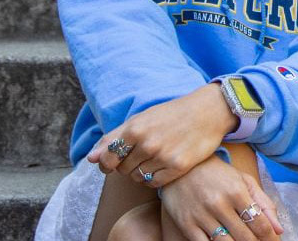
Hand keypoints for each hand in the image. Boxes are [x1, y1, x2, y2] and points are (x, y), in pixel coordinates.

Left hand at [87, 84, 236, 188]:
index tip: (112, 163)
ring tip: (153, 159)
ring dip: (140, 172)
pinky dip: (153, 179)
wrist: (207, 112)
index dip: (107, 163)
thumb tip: (90, 159)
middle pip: (122, 169)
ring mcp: (163, 156)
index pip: (107, 158)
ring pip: (137, 178)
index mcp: (134, 128)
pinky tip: (161, 167)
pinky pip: (154, 183)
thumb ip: (113, 138)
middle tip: (140, 154)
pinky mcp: (178, 167)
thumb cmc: (171, 115)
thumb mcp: (140, 119)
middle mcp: (147, 143)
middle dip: (126, 165)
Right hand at [158, 158, 283, 240]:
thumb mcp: (244, 181)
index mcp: (237, 191)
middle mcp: (219, 204)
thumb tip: (279, 229)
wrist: (181, 167)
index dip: (270, 238)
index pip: (260, 224)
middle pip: (245, 237)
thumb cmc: (218, 174)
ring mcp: (201, 215)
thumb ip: (264, 203)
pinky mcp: (186, 224)